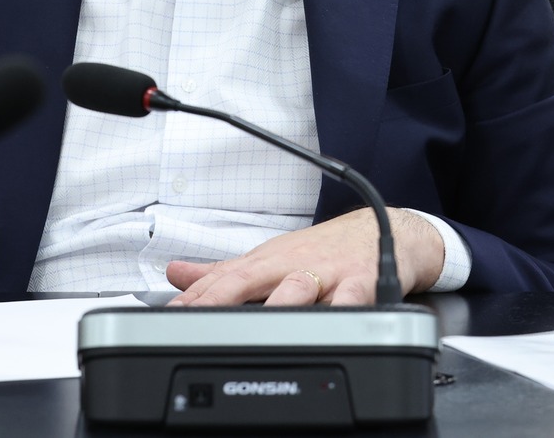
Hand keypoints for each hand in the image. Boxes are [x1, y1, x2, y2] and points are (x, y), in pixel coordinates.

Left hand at [165, 208, 443, 306]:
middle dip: (222, 297)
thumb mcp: (271, 258)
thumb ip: (223, 273)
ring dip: (279, 302)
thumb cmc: (325, 250)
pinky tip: (335, 321)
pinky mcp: (363, 281)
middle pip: (252, 279)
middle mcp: (292, 265)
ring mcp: (327, 273)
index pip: (222, 280)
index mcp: (267, 263)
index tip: (167, 317)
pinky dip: (345, 310)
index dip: (193, 299)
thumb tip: (175, 274)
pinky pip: (354, 298)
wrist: (387, 230)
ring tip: (259, 324)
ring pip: (300, 287)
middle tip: (195, 319)